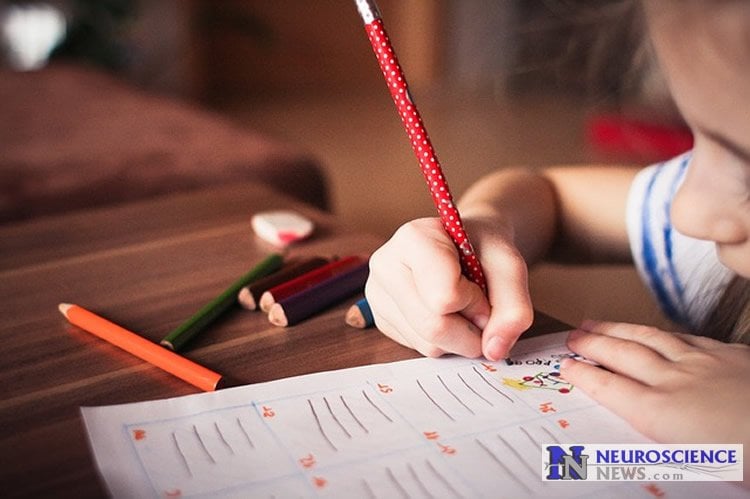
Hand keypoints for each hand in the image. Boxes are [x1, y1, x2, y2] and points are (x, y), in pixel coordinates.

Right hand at [365, 217, 532, 359]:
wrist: (467, 244)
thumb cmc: (484, 249)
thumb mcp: (510, 266)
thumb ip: (513, 307)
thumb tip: (494, 350)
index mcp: (413, 238)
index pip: (444, 297)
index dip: (475, 302)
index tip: (481, 285)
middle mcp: (385, 265)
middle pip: (433, 327)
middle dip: (470, 329)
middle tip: (480, 307)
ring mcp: (378, 294)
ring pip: (427, 344)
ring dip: (459, 337)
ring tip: (461, 306)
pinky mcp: (381, 319)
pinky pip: (419, 348)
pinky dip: (444, 341)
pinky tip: (444, 313)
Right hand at [561, 320, 749, 451]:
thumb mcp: (699, 469)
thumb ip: (663, 449)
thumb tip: (636, 450)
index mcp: (663, 415)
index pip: (609, 388)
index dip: (583, 374)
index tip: (565, 366)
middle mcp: (677, 382)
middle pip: (623, 355)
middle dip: (593, 343)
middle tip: (573, 336)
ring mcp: (704, 363)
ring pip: (650, 339)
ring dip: (619, 330)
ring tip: (598, 323)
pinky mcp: (731, 355)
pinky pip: (686, 337)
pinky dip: (662, 333)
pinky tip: (658, 332)